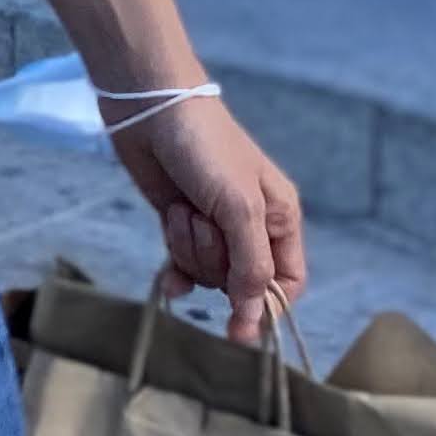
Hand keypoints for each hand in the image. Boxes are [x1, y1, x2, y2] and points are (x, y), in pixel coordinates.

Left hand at [113, 93, 304, 341]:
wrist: (148, 108)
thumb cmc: (204, 147)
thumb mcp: (239, 208)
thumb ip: (251, 268)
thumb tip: (254, 323)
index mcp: (280, 218)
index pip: (287, 282)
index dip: (267, 307)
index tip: (238, 327)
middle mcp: (251, 226)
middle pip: (241, 281)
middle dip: (215, 260)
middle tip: (201, 221)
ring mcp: (213, 225)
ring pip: (208, 273)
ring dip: (189, 248)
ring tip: (181, 209)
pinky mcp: (180, 222)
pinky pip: (183, 266)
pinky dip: (175, 268)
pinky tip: (166, 277)